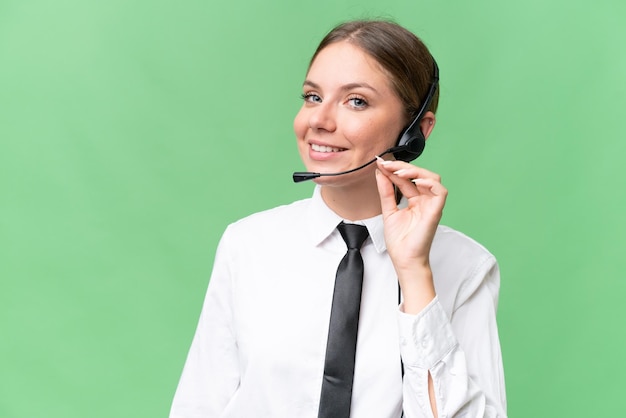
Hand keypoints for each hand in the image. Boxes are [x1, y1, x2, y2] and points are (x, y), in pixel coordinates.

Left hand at [375, 159, 446, 310]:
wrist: (404, 259)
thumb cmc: (400, 241)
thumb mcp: (388, 210)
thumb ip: (386, 191)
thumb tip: (380, 173)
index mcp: (415, 201)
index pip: (407, 179)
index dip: (395, 169)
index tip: (381, 163)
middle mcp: (424, 201)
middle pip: (420, 175)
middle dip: (403, 166)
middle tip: (387, 164)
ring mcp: (431, 205)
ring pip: (432, 178)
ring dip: (415, 171)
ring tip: (398, 171)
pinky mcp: (436, 211)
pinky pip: (440, 191)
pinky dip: (429, 183)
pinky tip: (415, 181)